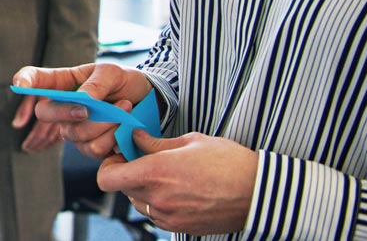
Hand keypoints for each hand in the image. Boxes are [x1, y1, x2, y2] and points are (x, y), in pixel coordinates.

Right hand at [12, 62, 152, 159]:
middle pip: (45, 113)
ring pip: (74, 134)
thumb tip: (82, 101)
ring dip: (103, 123)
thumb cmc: (124, 82)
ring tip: (124, 107)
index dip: (23, 82)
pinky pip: (93, 148)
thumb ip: (95, 84)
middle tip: (90, 108)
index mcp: (62, 82)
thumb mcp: (112, 73)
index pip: (34, 79)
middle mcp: (62, 107)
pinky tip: (123, 125)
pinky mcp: (90, 147)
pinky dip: (112, 136)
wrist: (149, 103)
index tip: (20, 86)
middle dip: (66, 112)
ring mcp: (74, 129)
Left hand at [97, 131, 256, 235]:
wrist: (259, 193)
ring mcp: (168, 217)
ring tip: (165, 174)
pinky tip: (177, 189)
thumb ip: (155, 143)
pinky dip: (158, 202)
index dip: (109, 165)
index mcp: (156, 173)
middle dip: (127, 173)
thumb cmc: (229, 162)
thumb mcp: (190, 141)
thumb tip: (134, 138)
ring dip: (142, 188)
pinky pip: (155, 215)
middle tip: (143, 159)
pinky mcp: (180, 227)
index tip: (122, 154)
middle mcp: (158, 199)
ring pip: (138, 202)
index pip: (107, 177)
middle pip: (121, 188)